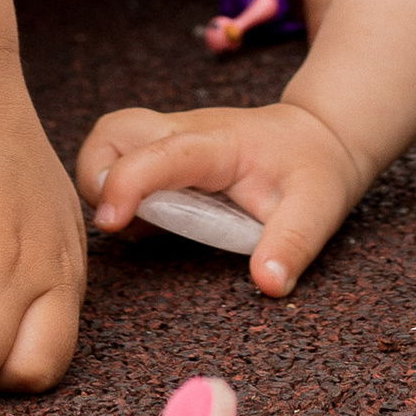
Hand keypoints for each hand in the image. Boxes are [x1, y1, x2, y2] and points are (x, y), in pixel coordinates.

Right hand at [78, 100, 365, 296]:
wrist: (319, 136)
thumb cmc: (315, 169)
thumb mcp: (318, 207)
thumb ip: (293, 243)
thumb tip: (268, 283)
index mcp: (218, 144)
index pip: (159, 152)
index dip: (126, 184)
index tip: (112, 224)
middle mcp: (185, 133)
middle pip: (114, 131)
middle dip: (96, 175)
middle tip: (121, 223)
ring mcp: (171, 141)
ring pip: (110, 142)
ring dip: (103, 184)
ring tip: (139, 226)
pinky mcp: (165, 155)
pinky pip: (121, 164)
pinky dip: (118, 195)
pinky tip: (151, 224)